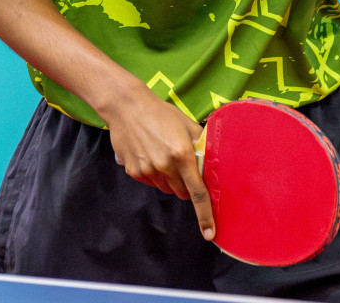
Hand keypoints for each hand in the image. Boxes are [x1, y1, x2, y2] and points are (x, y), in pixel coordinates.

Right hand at [101, 88, 214, 239]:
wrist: (127, 107)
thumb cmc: (160, 113)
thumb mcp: (187, 124)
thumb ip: (201, 144)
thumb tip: (212, 160)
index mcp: (182, 155)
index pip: (198, 192)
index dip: (205, 215)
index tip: (210, 233)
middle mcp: (164, 167)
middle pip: (182, 193)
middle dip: (187, 186)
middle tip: (184, 166)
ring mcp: (147, 171)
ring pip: (166, 189)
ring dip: (170, 180)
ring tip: (164, 154)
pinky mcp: (134, 171)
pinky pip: (151, 182)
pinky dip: (155, 174)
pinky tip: (150, 154)